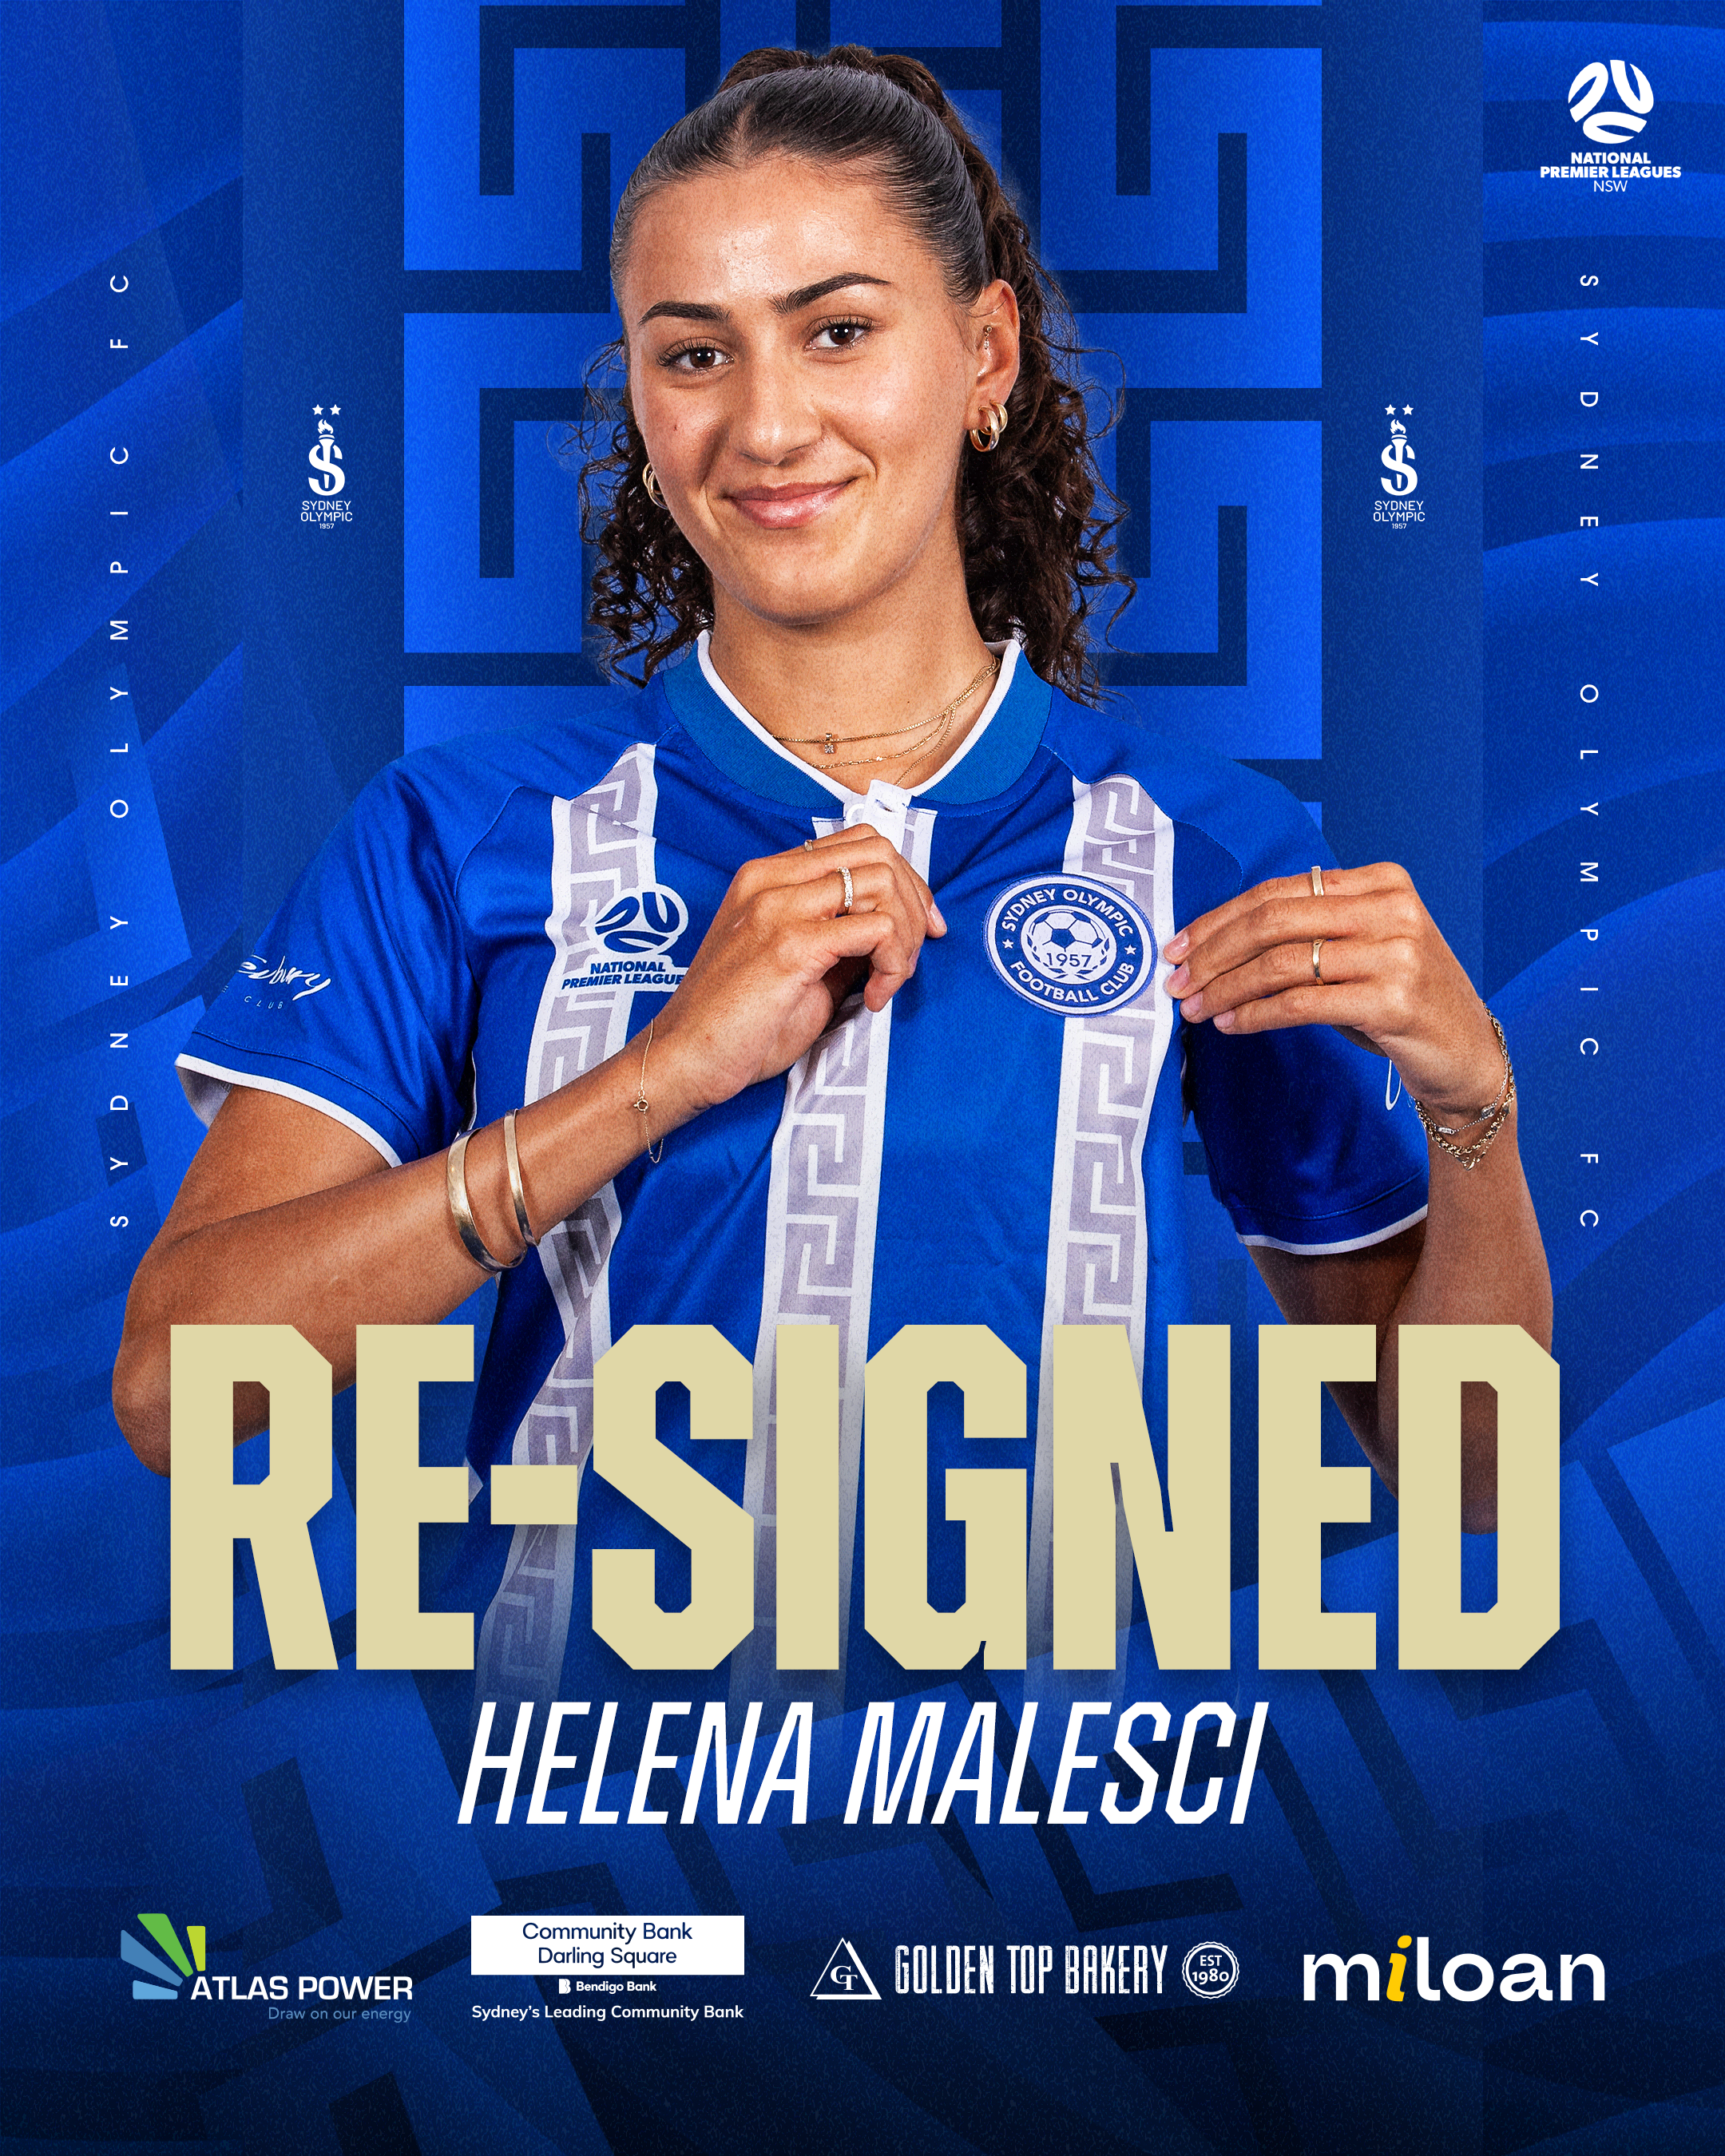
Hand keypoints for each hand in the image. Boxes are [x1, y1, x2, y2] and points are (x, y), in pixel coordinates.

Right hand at [652, 826, 945, 1112]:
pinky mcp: (789, 945)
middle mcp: (770, 879)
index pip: (859, 843)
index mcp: (767, 876)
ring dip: (905, 937)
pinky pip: (876, 928)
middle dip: (915, 905)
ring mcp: (778, 907)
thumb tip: (894, 930)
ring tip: (887, 983)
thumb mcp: (797, 965)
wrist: (684, 1060)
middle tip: (908, 960)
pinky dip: (892, 965)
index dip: (905, 882)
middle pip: (879, 852)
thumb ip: (840, 937)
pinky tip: (872, 999)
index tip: (920, 930)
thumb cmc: (736, 1024)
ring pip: (883, 883)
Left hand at [1164, 863, 1503, 1116]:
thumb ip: (1307, 929)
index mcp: (1381, 881)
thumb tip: (1213, 942)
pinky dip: (1256, 1014)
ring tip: (1195, 1008)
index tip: (1177, 946)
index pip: (1278, 892)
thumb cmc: (1398, 1000)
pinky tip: (1231, 1024)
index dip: (1218, 919)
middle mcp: (1392, 908)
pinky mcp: (1394, 1001)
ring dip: (1226, 988)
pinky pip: (1302, 1003)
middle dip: (1212, 953)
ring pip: (1282, 963)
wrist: (1466, 1055)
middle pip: (1273, 922)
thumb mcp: (1360, 948)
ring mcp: (1397, 953)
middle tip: (1175, 981)